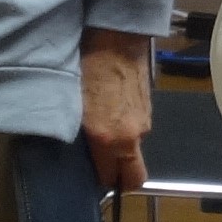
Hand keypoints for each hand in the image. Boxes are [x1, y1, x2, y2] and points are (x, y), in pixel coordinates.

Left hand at [80, 29, 151, 193]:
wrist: (116, 38)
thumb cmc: (87, 68)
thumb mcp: (72, 106)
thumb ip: (78, 135)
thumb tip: (76, 154)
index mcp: (109, 139)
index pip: (113, 181)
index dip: (102, 184)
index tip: (90, 180)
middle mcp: (132, 136)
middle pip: (135, 175)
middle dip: (121, 180)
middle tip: (102, 170)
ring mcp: (144, 122)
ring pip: (134, 150)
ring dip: (121, 149)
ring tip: (100, 134)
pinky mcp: (149, 108)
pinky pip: (138, 131)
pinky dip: (126, 131)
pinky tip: (111, 114)